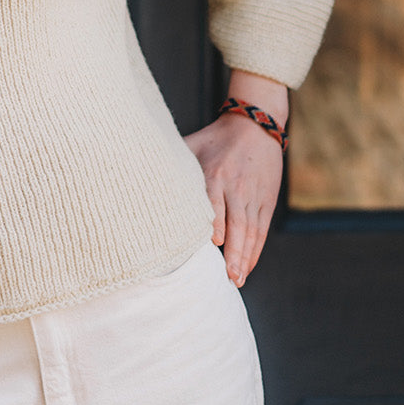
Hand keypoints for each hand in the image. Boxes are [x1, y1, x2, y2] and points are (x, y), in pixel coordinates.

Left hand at [183, 70, 287, 286]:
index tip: (214, 242)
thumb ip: (171, 161)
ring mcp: (254, 195)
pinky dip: (255, 250)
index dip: (216, 221)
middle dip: (234, 251)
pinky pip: (261, 229)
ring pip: (251, 230)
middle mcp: (237, 186)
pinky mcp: (267, 200)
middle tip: (227, 277)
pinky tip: (247, 267)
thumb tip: (136, 173)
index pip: (216, 200)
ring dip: (245, 257)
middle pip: (237, 222)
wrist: (255, 125)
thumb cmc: (215, 138)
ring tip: (237, 279)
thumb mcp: (192, 144)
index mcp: (215, 172)